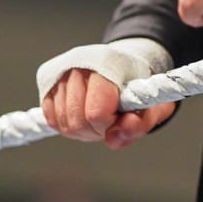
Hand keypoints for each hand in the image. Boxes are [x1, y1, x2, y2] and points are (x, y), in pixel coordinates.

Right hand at [35, 38, 175, 149]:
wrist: (124, 65)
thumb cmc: (138, 86)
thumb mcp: (154, 105)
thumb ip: (140, 124)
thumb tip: (113, 138)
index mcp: (107, 64)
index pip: (96, 113)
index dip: (109, 124)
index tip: (119, 117)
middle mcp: (79, 63)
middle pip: (76, 122)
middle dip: (95, 130)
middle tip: (109, 121)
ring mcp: (60, 70)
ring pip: (62, 123)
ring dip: (81, 130)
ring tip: (98, 117)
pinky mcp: (47, 79)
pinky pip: (51, 118)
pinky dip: (67, 124)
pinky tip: (82, 114)